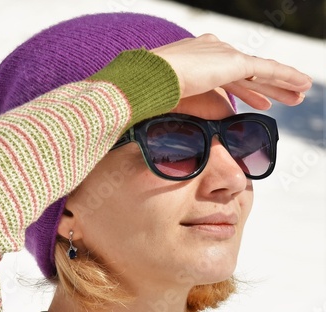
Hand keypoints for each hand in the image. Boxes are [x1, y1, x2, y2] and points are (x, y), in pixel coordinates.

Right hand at [151, 34, 311, 108]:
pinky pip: (267, 69)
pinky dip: (286, 76)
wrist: (151, 79)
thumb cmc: (152, 92)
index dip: (245, 89)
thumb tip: (189, 120)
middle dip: (266, 87)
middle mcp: (213, 50)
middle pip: (247, 73)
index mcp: (197, 57)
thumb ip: (184, 101)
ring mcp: (223, 54)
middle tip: (285, 97)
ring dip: (282, 84)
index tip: (258, 100)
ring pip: (260, 72)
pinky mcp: (232, 62)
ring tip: (300, 93)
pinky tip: (301, 83)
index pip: (228, 75)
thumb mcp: (171, 97)